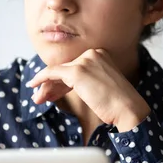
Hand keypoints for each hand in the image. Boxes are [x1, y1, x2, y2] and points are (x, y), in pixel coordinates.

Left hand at [25, 49, 150, 131]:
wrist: (128, 109)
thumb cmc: (118, 103)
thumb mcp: (102, 86)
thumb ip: (87, 80)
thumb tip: (64, 84)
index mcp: (101, 54)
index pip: (75, 66)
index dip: (61, 81)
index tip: (53, 92)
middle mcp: (92, 54)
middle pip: (65, 69)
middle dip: (52, 85)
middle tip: (41, 96)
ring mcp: (84, 61)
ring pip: (58, 72)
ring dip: (46, 86)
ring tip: (37, 98)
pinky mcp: (77, 71)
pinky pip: (52, 73)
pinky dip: (41, 78)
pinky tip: (34, 85)